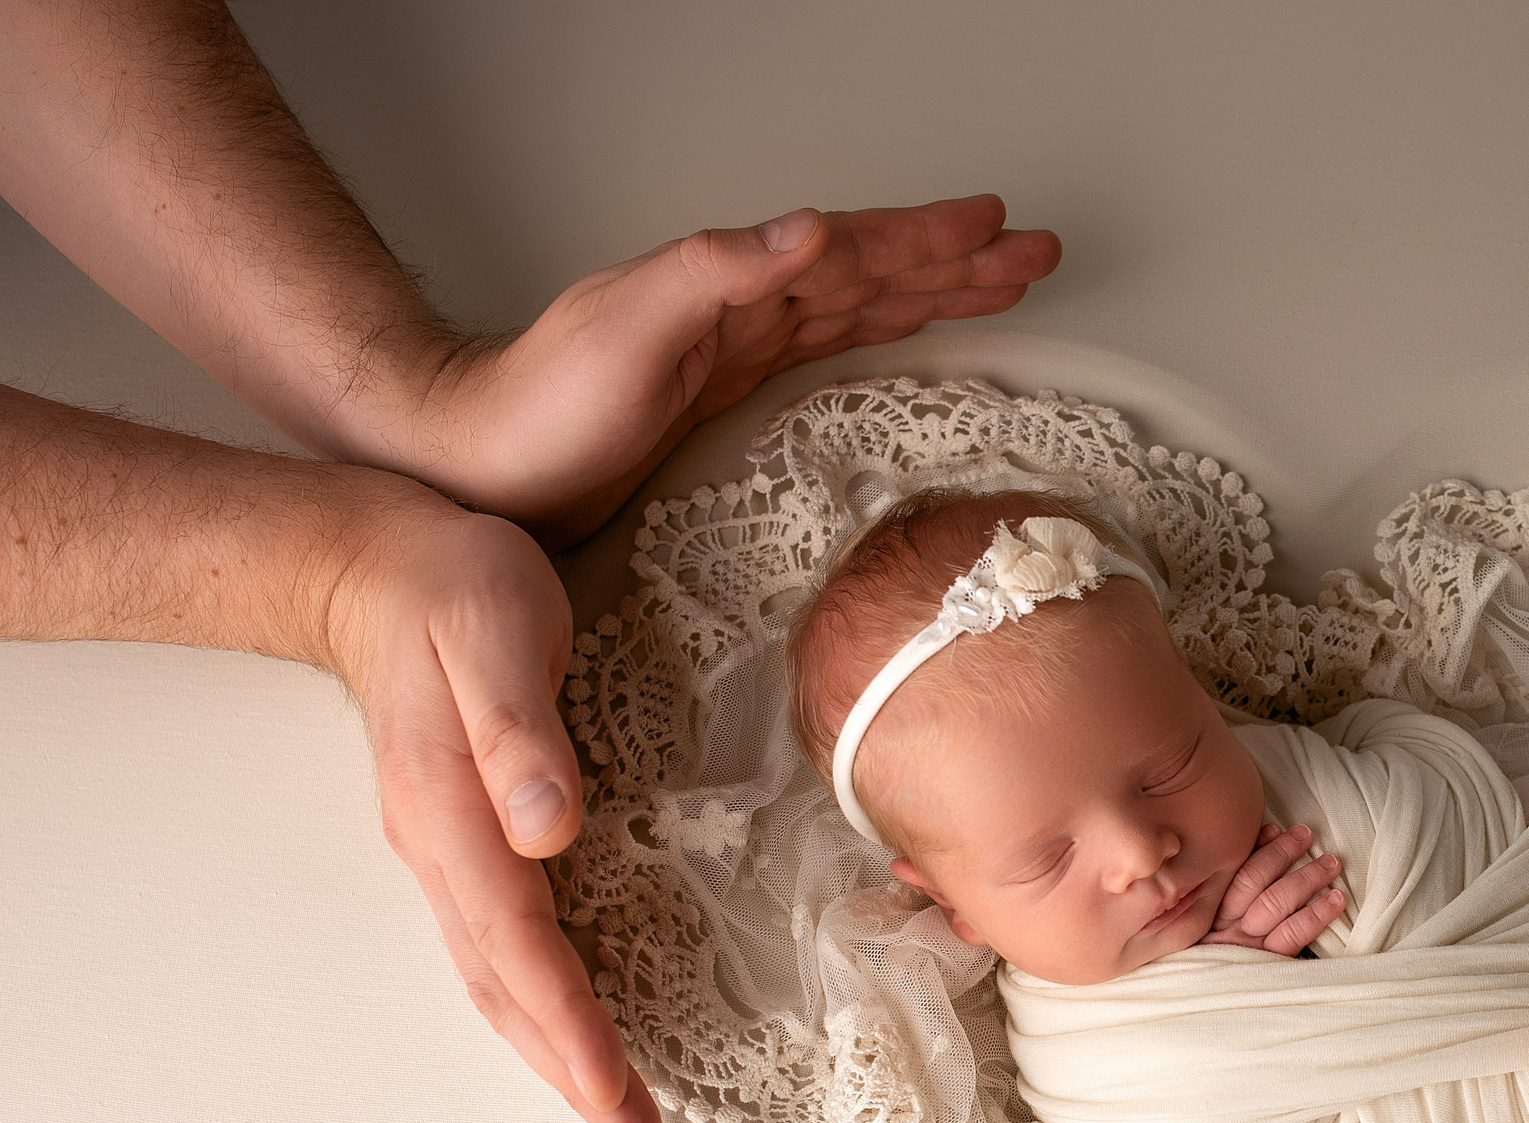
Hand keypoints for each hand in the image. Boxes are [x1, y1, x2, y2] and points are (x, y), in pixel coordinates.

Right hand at [325, 500, 664, 1122]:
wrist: (375, 565)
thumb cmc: (452, 588)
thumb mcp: (497, 633)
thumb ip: (520, 730)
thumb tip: (550, 827)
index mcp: (452, 814)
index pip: (519, 946)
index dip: (571, 1026)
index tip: (617, 1094)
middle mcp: (444, 852)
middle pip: (508, 991)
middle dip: (572, 1076)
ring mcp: (451, 852)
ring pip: (501, 980)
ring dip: (556, 1054)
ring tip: (615, 1116)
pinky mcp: (471, 841)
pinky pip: (506, 948)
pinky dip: (542, 1006)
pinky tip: (576, 1031)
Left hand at [409, 196, 1061, 544]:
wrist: (474, 464)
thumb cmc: (535, 401)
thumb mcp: (627, 320)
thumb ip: (719, 270)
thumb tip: (811, 229)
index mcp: (731, 284)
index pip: (856, 253)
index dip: (932, 241)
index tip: (1000, 230)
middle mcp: (739, 309)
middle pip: (874, 274)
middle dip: (958, 262)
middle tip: (1031, 254)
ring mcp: (732, 350)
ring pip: (858, 307)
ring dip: (930, 292)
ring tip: (996, 282)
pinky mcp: (720, 395)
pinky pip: (824, 349)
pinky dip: (874, 332)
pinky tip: (895, 329)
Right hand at [1200, 823, 1346, 955]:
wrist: (1194, 1012)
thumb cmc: (1201, 968)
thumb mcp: (1196, 934)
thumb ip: (1217, 903)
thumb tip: (1255, 856)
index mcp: (1205, 914)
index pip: (1231, 872)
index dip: (1256, 849)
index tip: (1274, 829)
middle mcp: (1223, 928)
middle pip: (1254, 881)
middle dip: (1284, 854)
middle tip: (1308, 834)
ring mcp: (1245, 948)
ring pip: (1276, 904)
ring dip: (1306, 879)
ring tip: (1331, 863)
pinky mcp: (1264, 968)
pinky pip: (1292, 937)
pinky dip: (1315, 916)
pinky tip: (1334, 901)